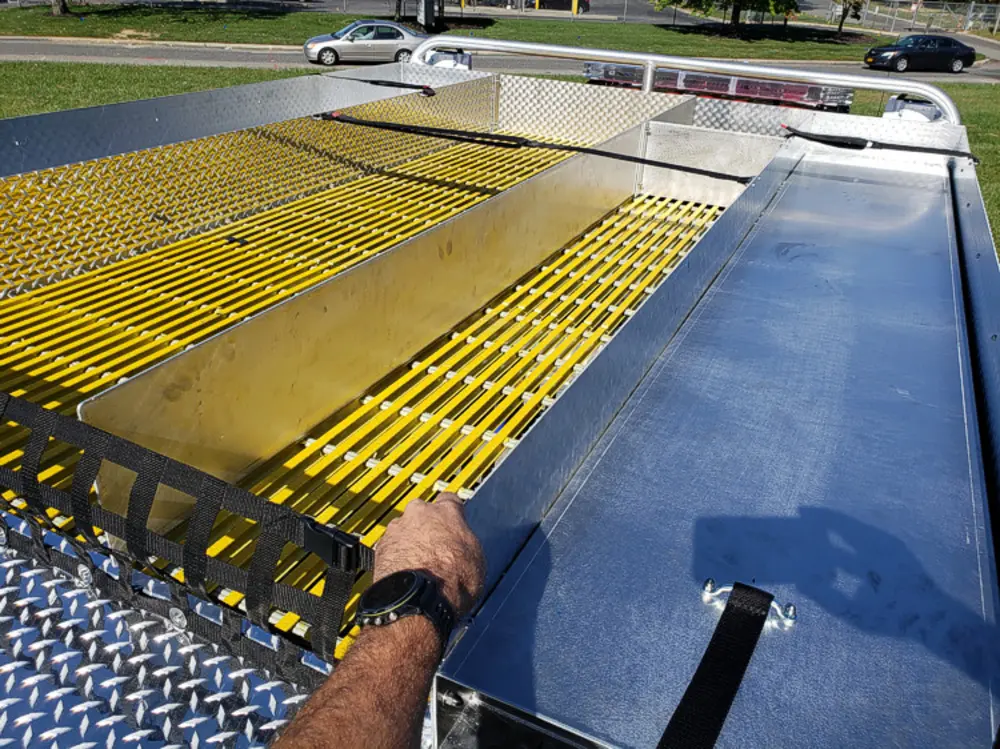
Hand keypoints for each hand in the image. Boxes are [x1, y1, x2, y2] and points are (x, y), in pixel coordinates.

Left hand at [374, 493, 485, 617]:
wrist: (420, 598)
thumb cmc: (451, 580)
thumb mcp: (476, 558)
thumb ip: (465, 541)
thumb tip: (464, 545)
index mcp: (447, 511)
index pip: (449, 500)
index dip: (451, 514)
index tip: (452, 523)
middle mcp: (420, 513)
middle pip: (422, 513)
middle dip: (427, 527)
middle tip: (436, 549)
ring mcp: (398, 528)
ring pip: (403, 529)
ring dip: (409, 542)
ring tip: (419, 566)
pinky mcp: (381, 546)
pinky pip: (390, 547)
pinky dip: (396, 557)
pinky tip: (405, 573)